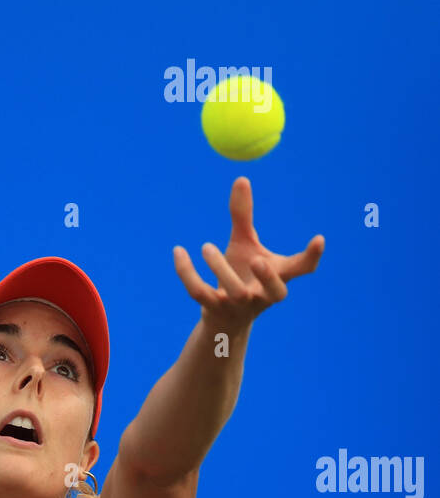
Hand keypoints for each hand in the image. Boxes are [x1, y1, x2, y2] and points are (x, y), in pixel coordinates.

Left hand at [172, 176, 324, 330]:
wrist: (222, 318)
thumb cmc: (241, 276)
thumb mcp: (244, 246)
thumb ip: (243, 217)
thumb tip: (241, 179)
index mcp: (278, 277)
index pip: (301, 269)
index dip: (312, 257)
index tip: (319, 238)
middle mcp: (262, 294)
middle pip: (276, 293)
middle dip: (269, 278)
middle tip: (259, 260)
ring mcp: (239, 306)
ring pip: (235, 292)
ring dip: (220, 268)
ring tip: (206, 246)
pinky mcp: (214, 310)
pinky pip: (199, 293)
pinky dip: (186, 273)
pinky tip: (178, 252)